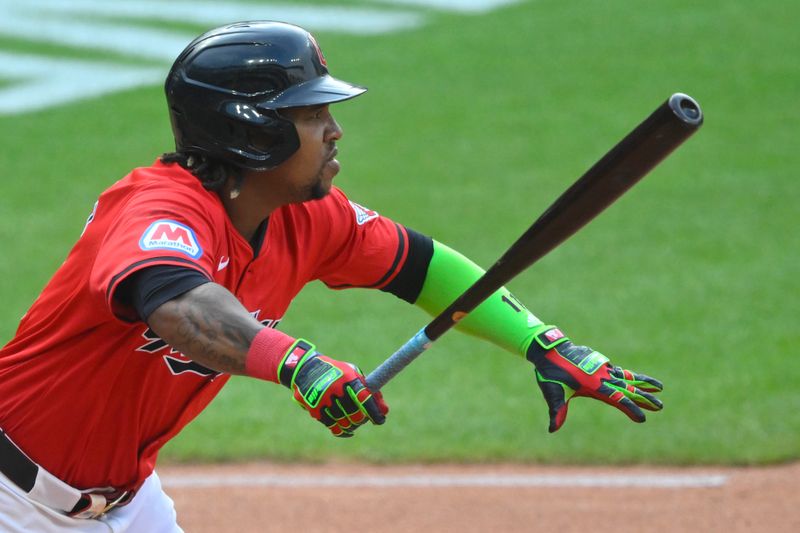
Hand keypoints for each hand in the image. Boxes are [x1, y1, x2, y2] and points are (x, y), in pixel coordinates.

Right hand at [278, 340, 387, 436]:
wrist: (306, 369)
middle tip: (364, 418)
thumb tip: (385, 411)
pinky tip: (348, 430)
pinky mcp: (315, 410)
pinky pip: (333, 427)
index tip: (380, 420)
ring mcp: (324, 401)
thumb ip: (370, 392)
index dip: (375, 412)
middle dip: (363, 419)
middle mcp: (336, 389)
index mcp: (348, 378)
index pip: (365, 399)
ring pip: (345, 423)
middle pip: (356, 415)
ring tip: (354, 422)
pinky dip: (343, 431)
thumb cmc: (337, 373)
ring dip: (353, 425)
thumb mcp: (354, 375)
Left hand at [525, 327, 662, 432]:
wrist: (550, 349)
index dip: (629, 408)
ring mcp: (602, 368)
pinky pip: (619, 371)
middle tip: (660, 406)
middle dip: (644, 398)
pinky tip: (636, 380)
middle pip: (627, 388)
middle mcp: (601, 376)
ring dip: (643, 383)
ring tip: (660, 388)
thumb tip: (552, 430)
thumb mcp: (553, 392)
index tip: (642, 418)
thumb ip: (557, 411)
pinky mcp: (600, 363)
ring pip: (627, 377)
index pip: (615, 398)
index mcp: (592, 384)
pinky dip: (630, 376)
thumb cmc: (550, 372)